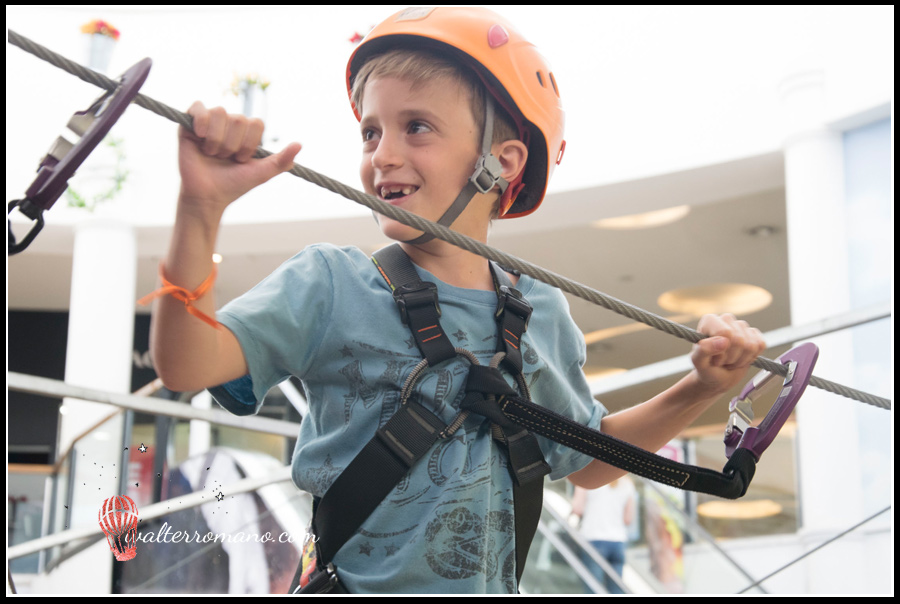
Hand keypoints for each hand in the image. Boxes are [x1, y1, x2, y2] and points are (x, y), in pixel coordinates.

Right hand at [178, 101, 300, 215]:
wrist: (208, 195)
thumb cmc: (234, 184)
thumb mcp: (263, 173)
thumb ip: (282, 160)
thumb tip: (300, 144)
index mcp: (246, 133)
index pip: (256, 123)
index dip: (250, 143)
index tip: (242, 159)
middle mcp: (228, 124)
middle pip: (239, 119)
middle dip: (233, 145)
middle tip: (224, 158)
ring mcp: (209, 123)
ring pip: (220, 113)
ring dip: (218, 140)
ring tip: (211, 154)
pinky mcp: (189, 124)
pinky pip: (198, 107)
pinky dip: (201, 122)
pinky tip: (200, 137)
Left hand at [689, 314, 765, 395]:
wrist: (718, 376)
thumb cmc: (706, 368)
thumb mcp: (698, 362)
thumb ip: (703, 350)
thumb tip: (723, 341)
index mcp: (709, 321)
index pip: (725, 332)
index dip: (722, 351)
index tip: (714, 358)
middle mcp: (726, 319)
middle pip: (739, 340)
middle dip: (731, 357)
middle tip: (722, 361)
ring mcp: (741, 325)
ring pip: (751, 345)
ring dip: (740, 360)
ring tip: (730, 361)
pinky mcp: (754, 334)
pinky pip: (761, 345)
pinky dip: (751, 358)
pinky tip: (741, 358)